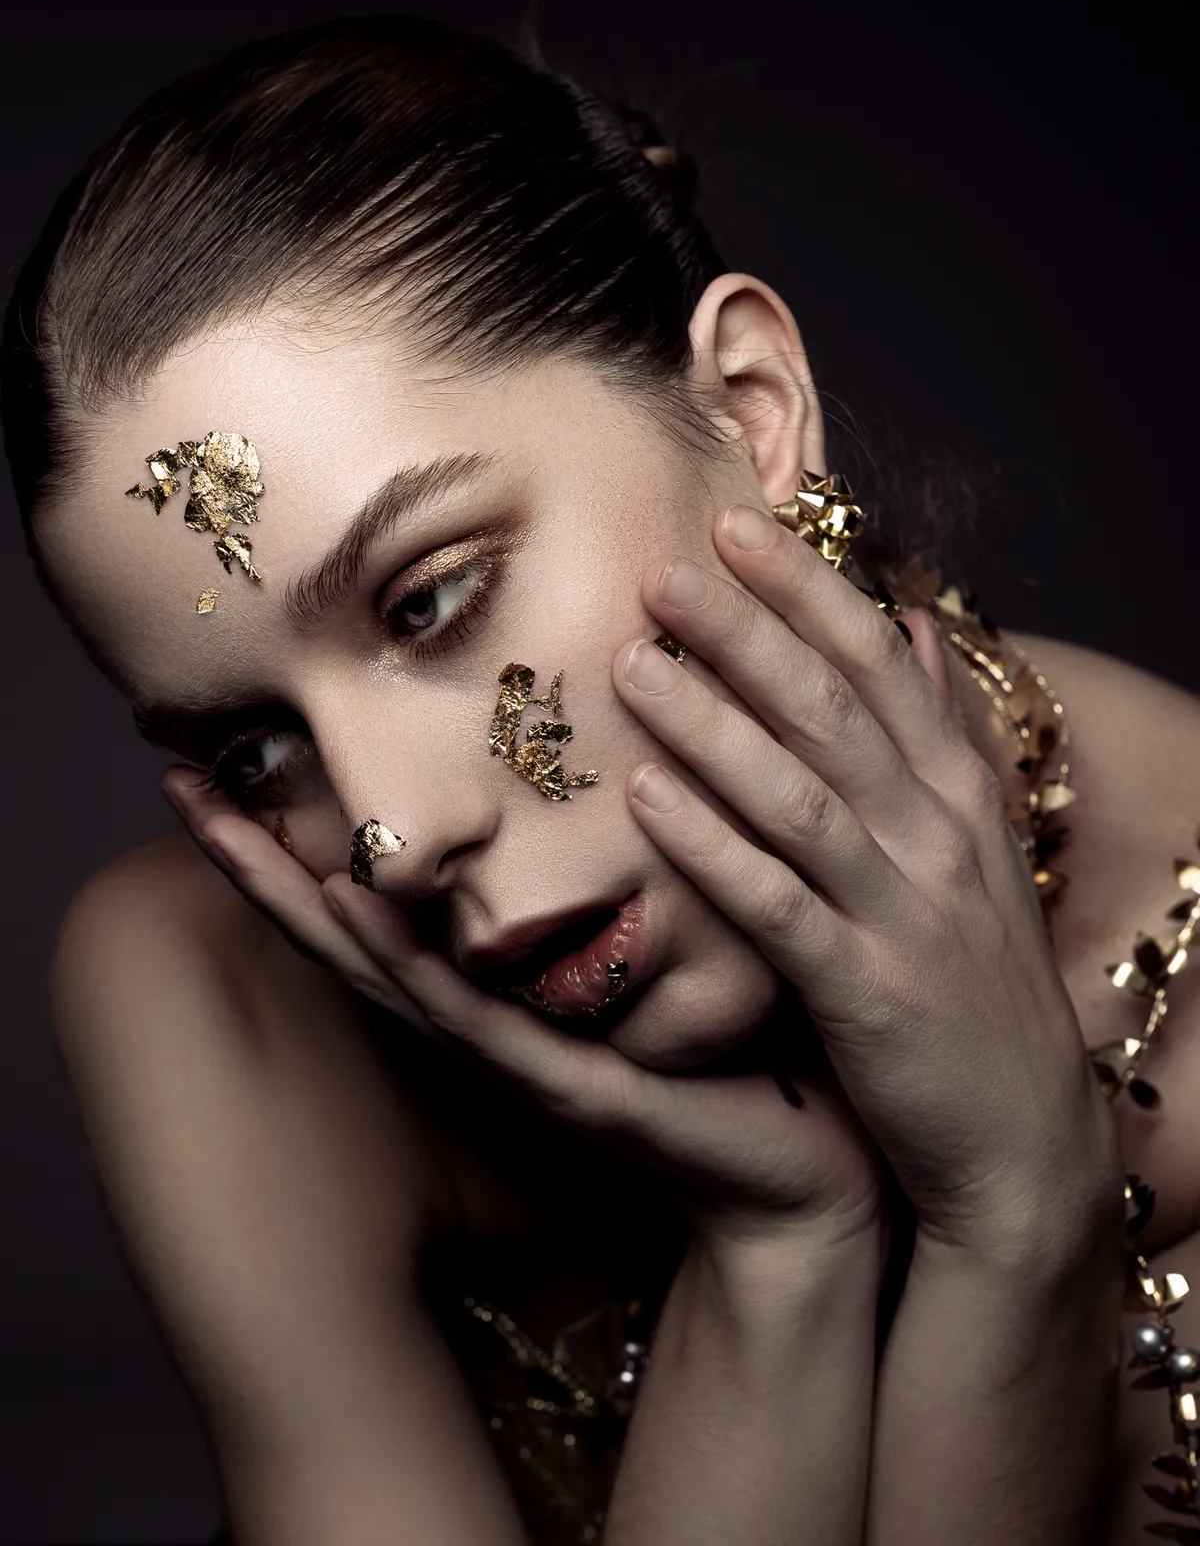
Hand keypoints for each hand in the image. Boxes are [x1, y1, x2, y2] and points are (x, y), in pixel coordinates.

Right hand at [162, 769, 882, 1250]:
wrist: (804, 1171)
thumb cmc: (744, 1046)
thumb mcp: (676, 933)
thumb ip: (633, 855)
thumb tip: (629, 737)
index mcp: (507, 976)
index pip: (389, 891)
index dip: (307, 832)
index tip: (234, 760)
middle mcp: (489, 1014)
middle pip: (354, 929)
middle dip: (263, 860)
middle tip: (177, 787)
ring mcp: (516, 1054)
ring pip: (389, 970)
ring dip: (303, 900)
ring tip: (228, 832)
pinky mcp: (569, 1087)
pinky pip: (475, 1015)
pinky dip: (405, 960)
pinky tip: (354, 904)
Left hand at [617, 503, 1120, 1256]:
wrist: (1021, 1136)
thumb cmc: (974, 981)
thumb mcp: (970, 846)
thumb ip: (935, 733)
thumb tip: (914, 625)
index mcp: (957, 792)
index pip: (879, 663)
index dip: (806, 588)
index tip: (735, 521)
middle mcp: (937, 835)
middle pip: (833, 709)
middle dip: (748, 629)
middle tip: (663, 566)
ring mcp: (905, 911)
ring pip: (801, 794)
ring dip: (714, 723)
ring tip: (631, 663)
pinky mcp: (866, 991)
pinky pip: (779, 904)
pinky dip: (713, 847)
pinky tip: (646, 799)